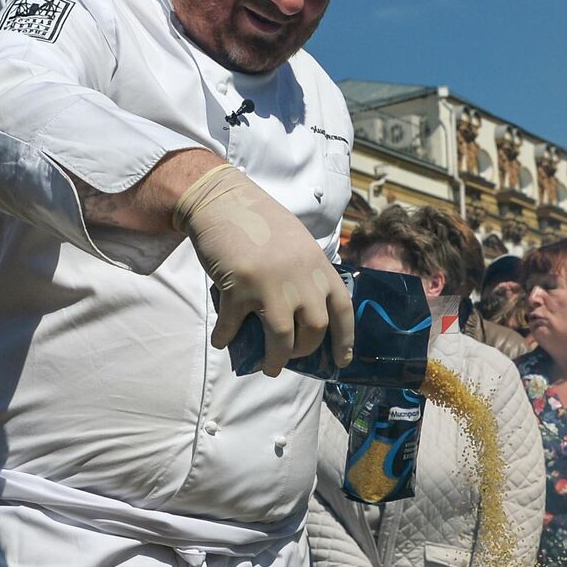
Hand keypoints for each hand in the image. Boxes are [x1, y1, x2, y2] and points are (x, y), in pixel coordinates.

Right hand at [173, 164, 353, 375]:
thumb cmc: (260, 221)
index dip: (345, 339)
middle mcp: (300, 276)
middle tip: (292, 356)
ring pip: (282, 338)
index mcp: (318, 265)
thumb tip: (301, 317)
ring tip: (268, 367)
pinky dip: (227, 338)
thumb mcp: (297, 244)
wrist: (222, 199)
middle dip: (304, 350)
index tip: (342, 360)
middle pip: (314, 329)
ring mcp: (270, 283)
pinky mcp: (238, 287)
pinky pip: (234, 326)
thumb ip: (306, 275)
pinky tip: (223, 340)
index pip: (342, 309)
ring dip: (275, 359)